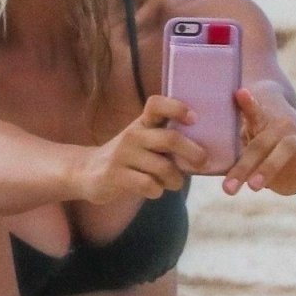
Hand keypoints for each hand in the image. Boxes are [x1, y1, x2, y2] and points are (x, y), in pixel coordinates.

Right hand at [75, 93, 209, 203]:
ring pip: (163, 167)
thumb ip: (168, 139)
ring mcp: (123, 155)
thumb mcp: (144, 139)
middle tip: (202, 162)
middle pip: (170, 139)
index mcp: (142, 122)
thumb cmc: (129, 157)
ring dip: (176, 179)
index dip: (177, 107)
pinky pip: (149, 184)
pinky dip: (158, 191)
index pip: (157, 104)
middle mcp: (133, 135)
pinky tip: (155, 190)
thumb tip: (206, 149)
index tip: (194, 118)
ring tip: (174, 183)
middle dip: (193, 153)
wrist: (89, 171)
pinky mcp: (115, 175)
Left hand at [222, 87, 295, 195]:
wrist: (293, 145)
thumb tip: (186, 161)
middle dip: (244, 166)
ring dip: (270, 167)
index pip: (254, 113)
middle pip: (262, 143)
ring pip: (286, 149)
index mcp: (262, 123)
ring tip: (254, 187)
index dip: (248, 103)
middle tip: (228, 187)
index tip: (239, 93)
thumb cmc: (260, 143)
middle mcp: (281, 127)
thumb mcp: (242, 141)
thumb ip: (223, 145)